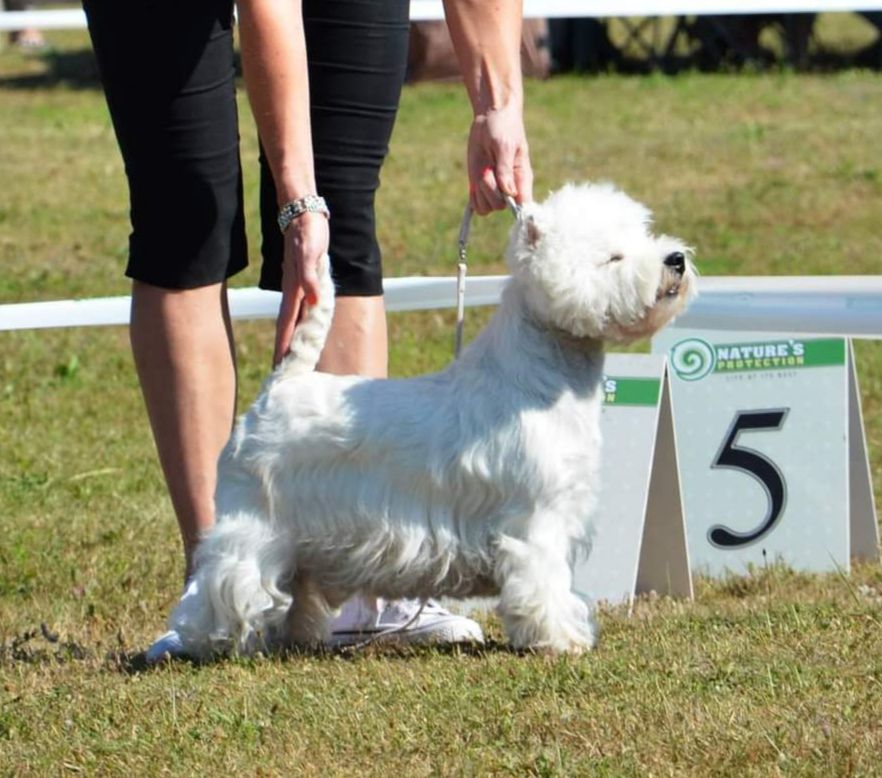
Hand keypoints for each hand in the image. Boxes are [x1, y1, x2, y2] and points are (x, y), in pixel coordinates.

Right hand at [273, 211, 329, 365]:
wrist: (303, 214)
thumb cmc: (308, 232)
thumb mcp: (310, 252)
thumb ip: (310, 277)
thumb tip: (313, 301)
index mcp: (294, 290)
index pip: (287, 324)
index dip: (283, 346)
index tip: (279, 366)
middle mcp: (293, 292)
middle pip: (286, 326)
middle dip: (282, 349)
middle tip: (280, 372)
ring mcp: (297, 287)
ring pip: (292, 319)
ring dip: (289, 339)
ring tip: (287, 358)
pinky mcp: (303, 282)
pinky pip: (300, 309)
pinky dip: (298, 323)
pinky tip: (302, 330)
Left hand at [467, 101, 532, 214]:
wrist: (490, 117)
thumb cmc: (503, 128)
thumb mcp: (505, 146)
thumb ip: (506, 169)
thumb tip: (509, 193)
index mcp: (522, 179)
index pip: (525, 206)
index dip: (518, 212)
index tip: (507, 199)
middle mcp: (510, 189)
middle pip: (500, 206)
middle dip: (490, 189)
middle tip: (490, 167)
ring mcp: (495, 190)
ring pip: (487, 207)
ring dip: (480, 190)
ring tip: (484, 169)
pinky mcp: (481, 188)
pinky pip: (478, 205)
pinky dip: (474, 196)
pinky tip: (475, 180)